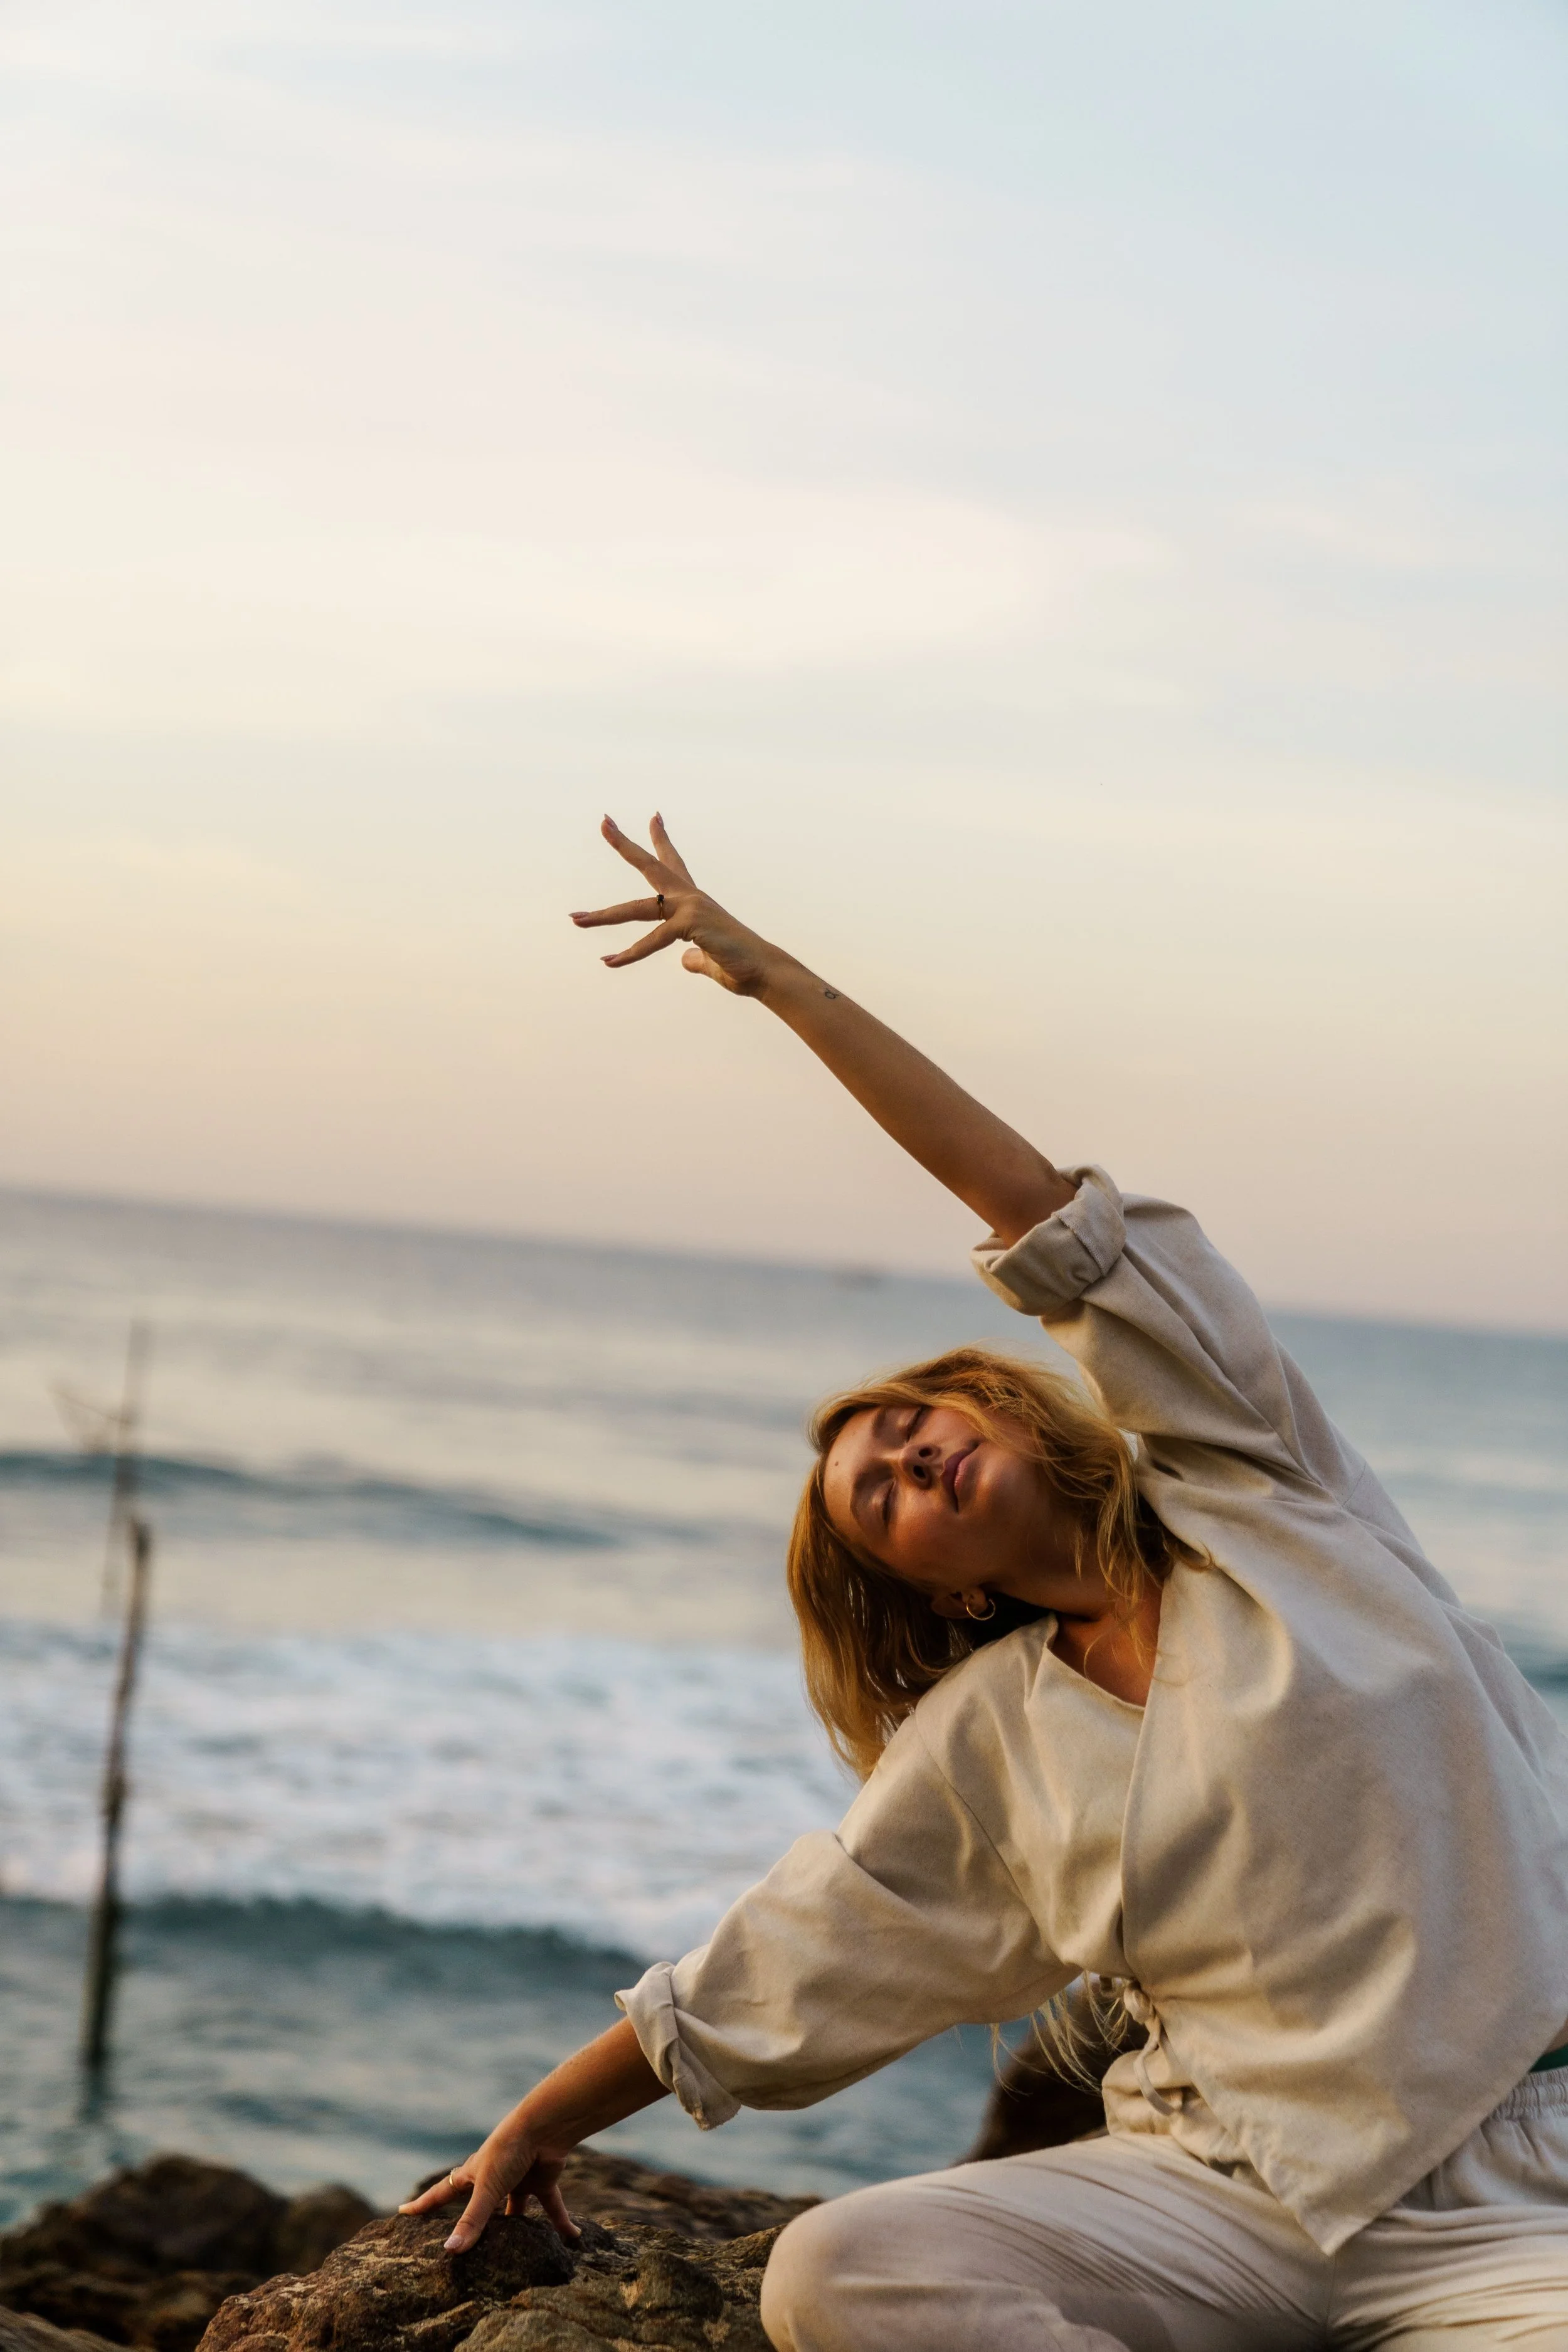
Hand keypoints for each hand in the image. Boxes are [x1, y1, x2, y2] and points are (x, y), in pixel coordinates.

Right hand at [398, 2112, 580, 2252]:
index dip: (423, 2205)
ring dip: (518, 2229)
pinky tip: (573, 2238)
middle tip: (454, 2237)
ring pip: (515, 2209)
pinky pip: (552, 2207)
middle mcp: (493, 2177)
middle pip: (476, 2203)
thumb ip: (472, 2222)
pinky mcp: (542, 2180)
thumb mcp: (487, 2189)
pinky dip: (562, 2223)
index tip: (402, 2213)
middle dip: (467, 2218)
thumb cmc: (509, 2150)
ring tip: (516, 2255)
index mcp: (472, 2174)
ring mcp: (517, 2179)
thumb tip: (449, 2253)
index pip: (441, 2193)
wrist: (545, 2126)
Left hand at [570, 814, 777, 994]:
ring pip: (637, 906)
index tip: (653, 817)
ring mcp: (690, 908)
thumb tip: (685, 960)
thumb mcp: (708, 959)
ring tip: (575, 919)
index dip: (662, 840)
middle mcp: (691, 897)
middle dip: (625, 844)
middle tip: (604, 822)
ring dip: (603, 915)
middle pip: (651, 865)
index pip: (673, 864)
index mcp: (693, 901)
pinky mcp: (690, 925)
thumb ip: (694, 957)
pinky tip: (610, 962)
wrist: (764, 972)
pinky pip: (652, 939)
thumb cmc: (740, 966)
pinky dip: (630, 953)